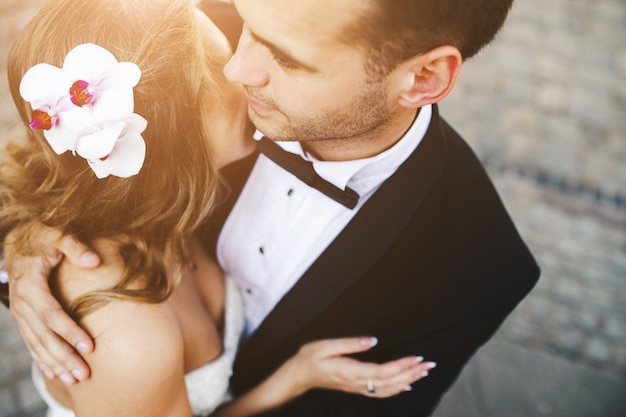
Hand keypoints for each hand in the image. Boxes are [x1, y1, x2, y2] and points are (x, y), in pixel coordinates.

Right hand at [5, 223, 99, 384]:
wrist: (19, 238)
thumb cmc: (43, 235)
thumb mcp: (58, 235)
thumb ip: (76, 247)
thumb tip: (95, 261)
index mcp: (31, 285)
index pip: (52, 314)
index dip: (70, 331)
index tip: (90, 346)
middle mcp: (22, 303)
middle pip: (44, 335)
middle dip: (64, 356)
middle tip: (84, 374)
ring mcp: (20, 312)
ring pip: (36, 343)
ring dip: (54, 363)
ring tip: (73, 380)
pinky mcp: (23, 316)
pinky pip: (30, 341)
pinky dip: (41, 358)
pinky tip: (53, 373)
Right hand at [287, 337, 435, 397]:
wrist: (297, 376)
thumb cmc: (308, 358)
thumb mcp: (325, 345)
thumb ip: (349, 343)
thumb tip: (372, 340)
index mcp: (350, 371)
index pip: (383, 372)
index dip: (402, 366)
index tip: (417, 358)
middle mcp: (356, 383)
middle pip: (390, 382)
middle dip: (411, 373)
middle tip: (429, 365)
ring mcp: (357, 387)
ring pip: (388, 389)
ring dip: (407, 381)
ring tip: (423, 373)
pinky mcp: (356, 387)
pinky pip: (380, 392)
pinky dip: (396, 389)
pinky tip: (406, 385)